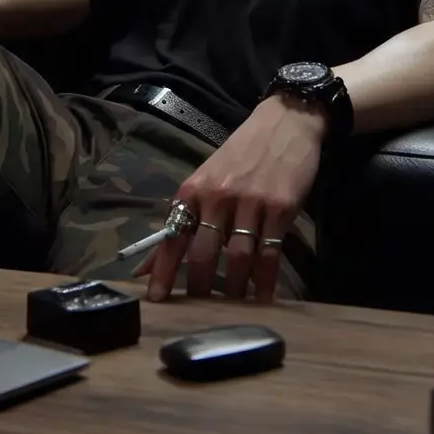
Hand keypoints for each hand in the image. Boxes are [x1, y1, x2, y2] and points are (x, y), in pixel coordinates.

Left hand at [134, 95, 326, 303]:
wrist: (284, 122)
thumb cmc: (241, 154)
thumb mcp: (205, 179)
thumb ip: (182, 219)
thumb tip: (148, 262)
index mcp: (193, 189)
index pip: (172, 236)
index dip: (163, 271)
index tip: (156, 300)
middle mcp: (218, 196)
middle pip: (203, 253)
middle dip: (199, 287)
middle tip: (200, 311)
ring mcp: (250, 202)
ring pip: (237, 257)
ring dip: (234, 287)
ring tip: (233, 307)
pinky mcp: (280, 208)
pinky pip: (269, 254)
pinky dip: (265, 281)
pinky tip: (263, 297)